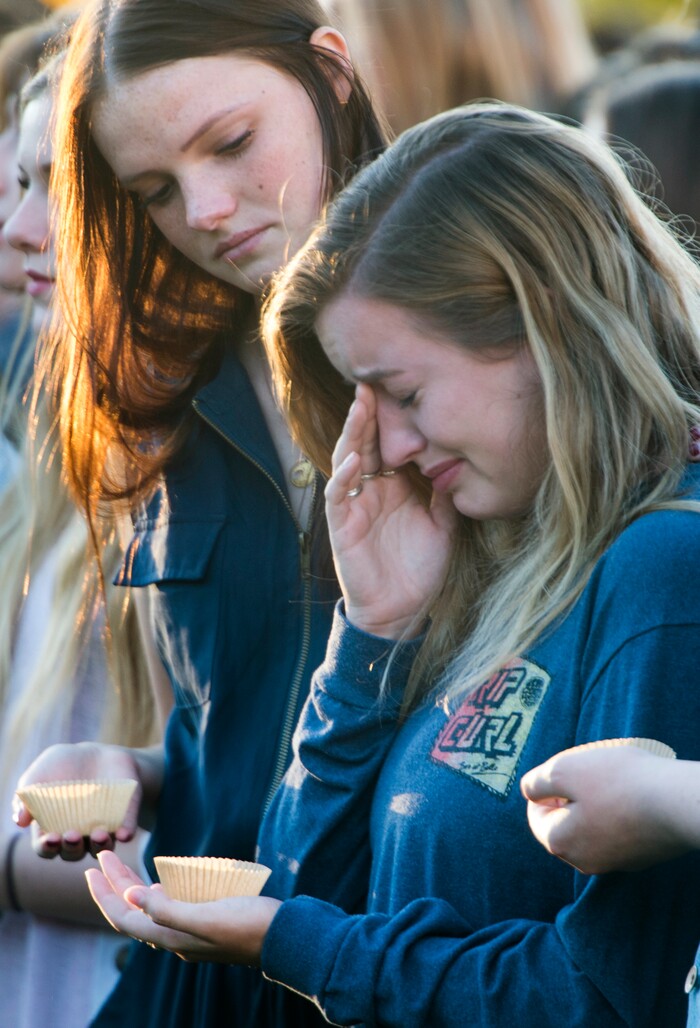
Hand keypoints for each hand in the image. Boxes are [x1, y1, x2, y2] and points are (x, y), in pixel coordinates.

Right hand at [14, 742, 143, 860]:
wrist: (95, 753)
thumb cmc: (60, 767)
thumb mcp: (39, 775)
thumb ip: (25, 796)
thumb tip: (20, 821)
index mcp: (52, 829)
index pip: (47, 847)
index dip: (47, 847)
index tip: (50, 838)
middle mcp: (77, 835)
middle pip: (73, 852)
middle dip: (72, 847)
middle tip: (72, 835)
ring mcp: (101, 828)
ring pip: (101, 847)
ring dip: (100, 845)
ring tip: (98, 835)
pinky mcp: (124, 817)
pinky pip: (126, 830)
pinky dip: (126, 833)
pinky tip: (125, 834)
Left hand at [86, 851, 280, 964]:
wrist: (285, 938)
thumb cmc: (248, 925)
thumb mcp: (206, 917)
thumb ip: (168, 910)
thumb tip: (132, 896)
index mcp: (171, 937)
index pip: (125, 918)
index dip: (105, 895)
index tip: (92, 870)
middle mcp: (176, 937)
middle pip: (134, 912)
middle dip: (115, 885)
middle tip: (103, 857)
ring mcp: (190, 931)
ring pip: (149, 909)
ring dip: (132, 887)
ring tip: (121, 866)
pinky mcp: (204, 923)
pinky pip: (168, 908)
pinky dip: (155, 892)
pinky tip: (158, 881)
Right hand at [326, 384, 456, 638]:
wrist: (403, 611)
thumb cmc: (421, 570)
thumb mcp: (444, 526)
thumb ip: (446, 495)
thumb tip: (458, 465)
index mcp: (393, 486)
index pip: (388, 443)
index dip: (390, 418)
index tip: (400, 388)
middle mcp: (371, 490)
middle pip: (364, 442)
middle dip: (367, 413)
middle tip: (372, 382)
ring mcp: (354, 505)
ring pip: (346, 460)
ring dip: (352, 433)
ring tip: (359, 407)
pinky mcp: (342, 526)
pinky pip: (338, 495)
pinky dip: (343, 476)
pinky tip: (354, 459)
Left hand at [520, 746, 692, 873]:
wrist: (677, 803)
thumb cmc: (617, 782)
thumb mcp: (564, 770)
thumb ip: (537, 781)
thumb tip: (529, 791)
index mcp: (560, 843)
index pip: (536, 816)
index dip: (544, 789)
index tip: (563, 770)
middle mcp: (584, 861)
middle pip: (563, 825)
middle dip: (568, 799)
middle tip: (586, 773)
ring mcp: (615, 862)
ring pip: (591, 829)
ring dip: (593, 806)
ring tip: (609, 780)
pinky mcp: (640, 856)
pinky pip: (617, 832)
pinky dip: (617, 814)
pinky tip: (630, 794)